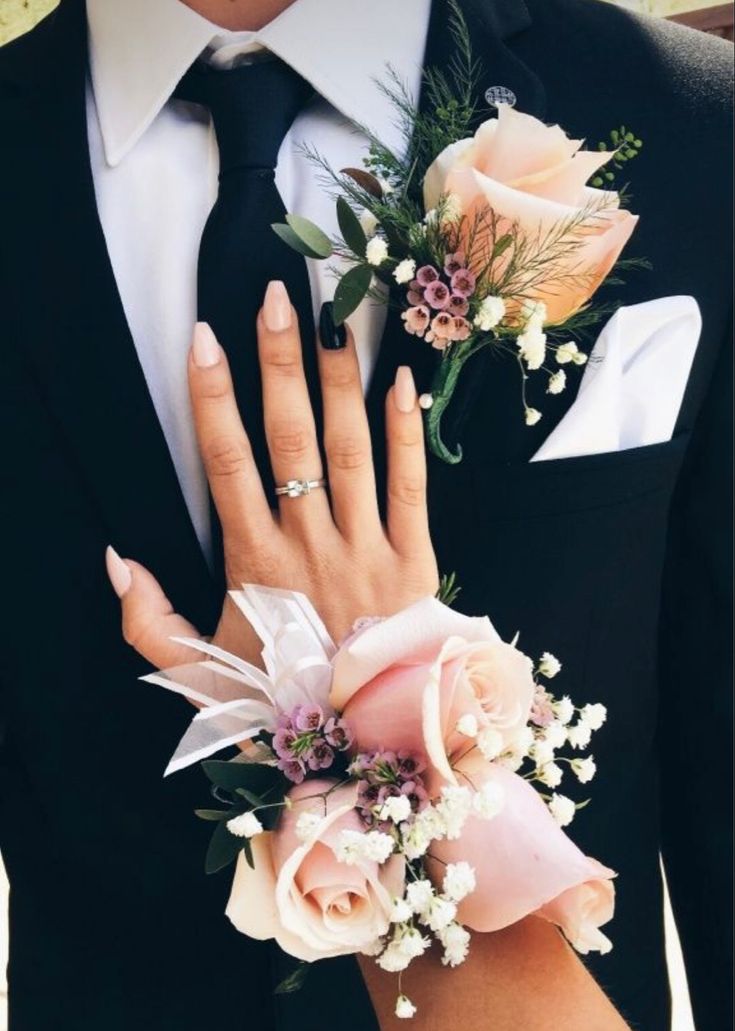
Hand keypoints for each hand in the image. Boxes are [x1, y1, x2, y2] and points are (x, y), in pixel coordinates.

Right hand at [106, 280, 438, 667]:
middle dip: (278, 366)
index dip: (212, 399)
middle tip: (275, 300)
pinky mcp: (414, 563)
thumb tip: (117, 561)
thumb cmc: (278, 700)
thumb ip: (148, 623)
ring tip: (334, 321)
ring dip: (340, 384)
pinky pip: (412, 488)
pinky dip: (407, 435)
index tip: (203, 340)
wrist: (366, 738)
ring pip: (350, 451)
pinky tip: (401, 383)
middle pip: (289, 440)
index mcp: (256, 565)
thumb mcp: (198, 676)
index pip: (226, 464)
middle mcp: (310, 547)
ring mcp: (366, 551)